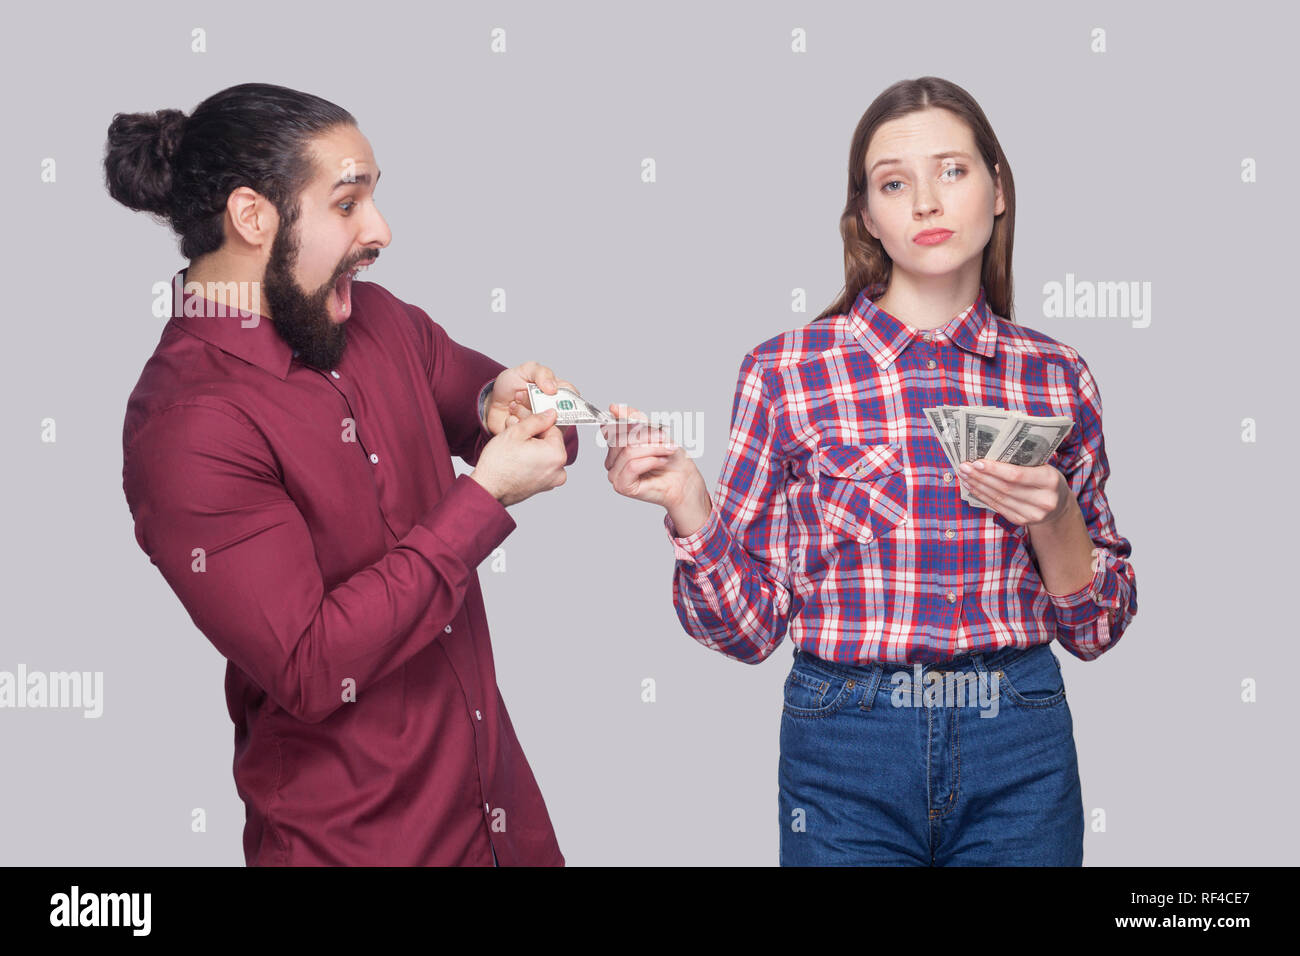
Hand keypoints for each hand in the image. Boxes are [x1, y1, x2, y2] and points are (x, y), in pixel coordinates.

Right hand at [470, 407, 569, 506]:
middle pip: (548, 441)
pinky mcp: (543, 486)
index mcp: (557, 454)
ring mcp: (552, 480)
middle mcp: (559, 469)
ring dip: (530, 445)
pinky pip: (541, 466)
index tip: (523, 419)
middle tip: (514, 429)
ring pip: (544, 453)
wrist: (488, 489)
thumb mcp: (517, 432)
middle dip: (532, 433)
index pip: (552, 428)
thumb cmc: (499, 464)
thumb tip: (550, 414)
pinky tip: (516, 457)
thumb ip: (537, 420)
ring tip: (512, 444)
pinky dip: (531, 459)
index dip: (536, 421)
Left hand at [486, 362, 577, 435]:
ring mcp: (544, 426)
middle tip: (519, 395)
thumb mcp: (526, 370)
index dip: (560, 396)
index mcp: (558, 394)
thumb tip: (554, 388)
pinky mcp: (532, 438)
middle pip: (556, 414)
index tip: (546, 392)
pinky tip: (510, 417)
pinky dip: (516, 424)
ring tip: (513, 405)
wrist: (493, 402)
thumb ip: (542, 373)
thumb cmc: (511, 385)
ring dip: (523, 414)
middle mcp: (554, 411)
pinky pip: (528, 435)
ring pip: (542, 425)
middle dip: (533, 404)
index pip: (572, 397)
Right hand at [600, 403, 711, 535]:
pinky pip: (632, 466)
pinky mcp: (622, 486)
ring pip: (628, 452)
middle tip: (664, 439)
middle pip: (620, 439)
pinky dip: (651, 461)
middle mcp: (611, 461)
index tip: (645, 423)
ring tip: (667, 451)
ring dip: (653, 449)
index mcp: (615, 447)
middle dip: (646, 437)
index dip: (629, 423)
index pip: (611, 428)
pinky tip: (661, 461)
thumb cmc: (671, 458)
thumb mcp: (652, 431)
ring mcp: (615, 474)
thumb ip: (633, 419)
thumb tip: (614, 408)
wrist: (685, 479)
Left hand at [956, 459, 1074, 527]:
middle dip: (981, 477)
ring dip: (978, 486)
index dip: (995, 470)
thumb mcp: (1044, 466)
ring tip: (964, 476)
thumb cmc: (1046, 479)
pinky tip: (972, 487)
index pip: (1017, 475)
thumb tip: (990, 450)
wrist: (1058, 505)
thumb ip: (1024, 461)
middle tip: (964, 467)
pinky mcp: (1022, 521)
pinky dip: (982, 496)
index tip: (977, 462)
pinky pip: (997, 507)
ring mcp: (1033, 514)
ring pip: (999, 498)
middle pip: (1004, 488)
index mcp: (1050, 480)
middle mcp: (1044, 500)